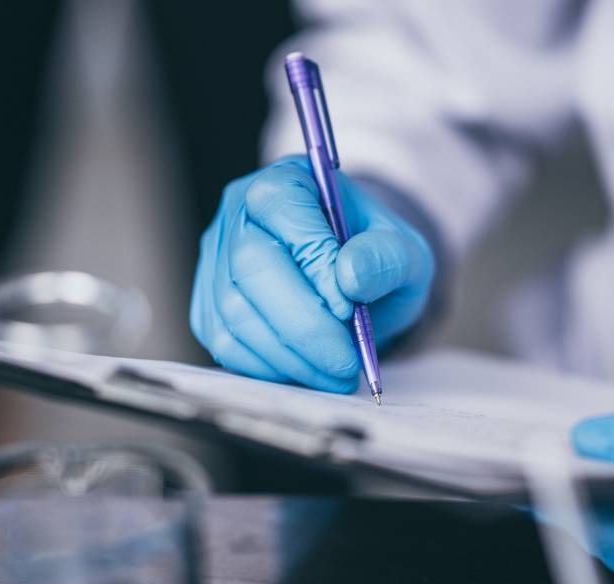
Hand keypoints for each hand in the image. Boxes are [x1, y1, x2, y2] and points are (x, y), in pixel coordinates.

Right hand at [190, 156, 433, 391]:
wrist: (356, 281)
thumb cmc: (375, 257)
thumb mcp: (404, 250)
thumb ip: (386, 257)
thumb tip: (350, 276)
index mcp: (287, 179)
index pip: (282, 209)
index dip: (315, 264)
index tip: (351, 310)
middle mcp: (239, 213)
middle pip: (251, 267)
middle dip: (303, 326)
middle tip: (346, 364)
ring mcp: (216, 260)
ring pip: (235, 313)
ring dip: (290, 356)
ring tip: (336, 375)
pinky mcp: (209, 306)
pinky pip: (226, 343)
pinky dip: (269, 368)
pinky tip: (307, 371)